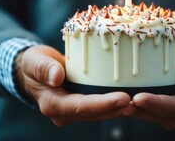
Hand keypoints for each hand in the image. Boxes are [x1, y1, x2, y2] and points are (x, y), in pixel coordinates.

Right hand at [16, 45, 130, 125]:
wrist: (33, 71)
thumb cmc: (33, 63)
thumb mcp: (33, 61)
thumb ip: (43, 68)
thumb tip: (56, 77)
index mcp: (52, 104)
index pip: (80, 107)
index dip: (103, 104)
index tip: (123, 98)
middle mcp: (64, 113)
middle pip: (94, 113)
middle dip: (116, 109)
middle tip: (139, 101)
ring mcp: (73, 112)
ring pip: (100, 113)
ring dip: (119, 110)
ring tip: (141, 102)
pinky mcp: (81, 107)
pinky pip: (100, 107)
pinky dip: (115, 104)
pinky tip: (132, 98)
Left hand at [129, 47, 174, 129]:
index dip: (157, 104)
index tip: (140, 98)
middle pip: (160, 115)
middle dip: (140, 110)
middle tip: (121, 102)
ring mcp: (174, 113)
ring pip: (151, 115)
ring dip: (135, 110)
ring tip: (117, 101)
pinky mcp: (164, 109)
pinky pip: (148, 110)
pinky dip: (136, 105)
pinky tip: (121, 98)